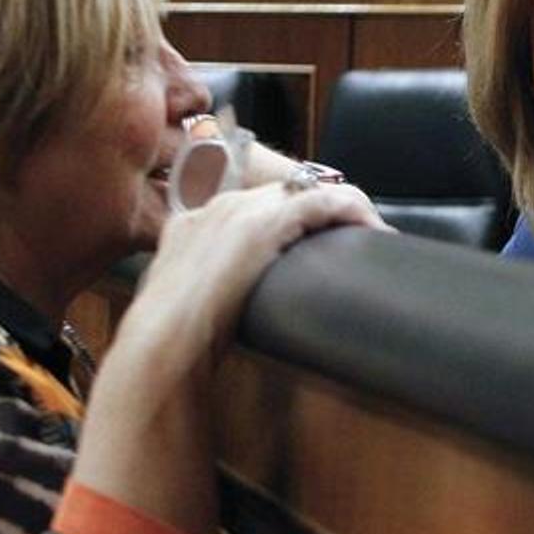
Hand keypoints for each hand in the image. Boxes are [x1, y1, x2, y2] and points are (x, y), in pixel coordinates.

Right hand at [72, 182, 390, 533]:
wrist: (160, 344)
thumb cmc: (168, 342)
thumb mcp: (184, 310)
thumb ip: (204, 298)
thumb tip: (224, 316)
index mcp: (194, 224)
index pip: (253, 206)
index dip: (289, 220)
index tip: (311, 242)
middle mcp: (218, 208)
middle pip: (285, 192)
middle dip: (321, 211)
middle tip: (350, 238)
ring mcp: (242, 211)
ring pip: (309, 189)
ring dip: (344, 209)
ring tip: (368, 231)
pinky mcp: (266, 223)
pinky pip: (324, 200)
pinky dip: (353, 210)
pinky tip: (372, 227)